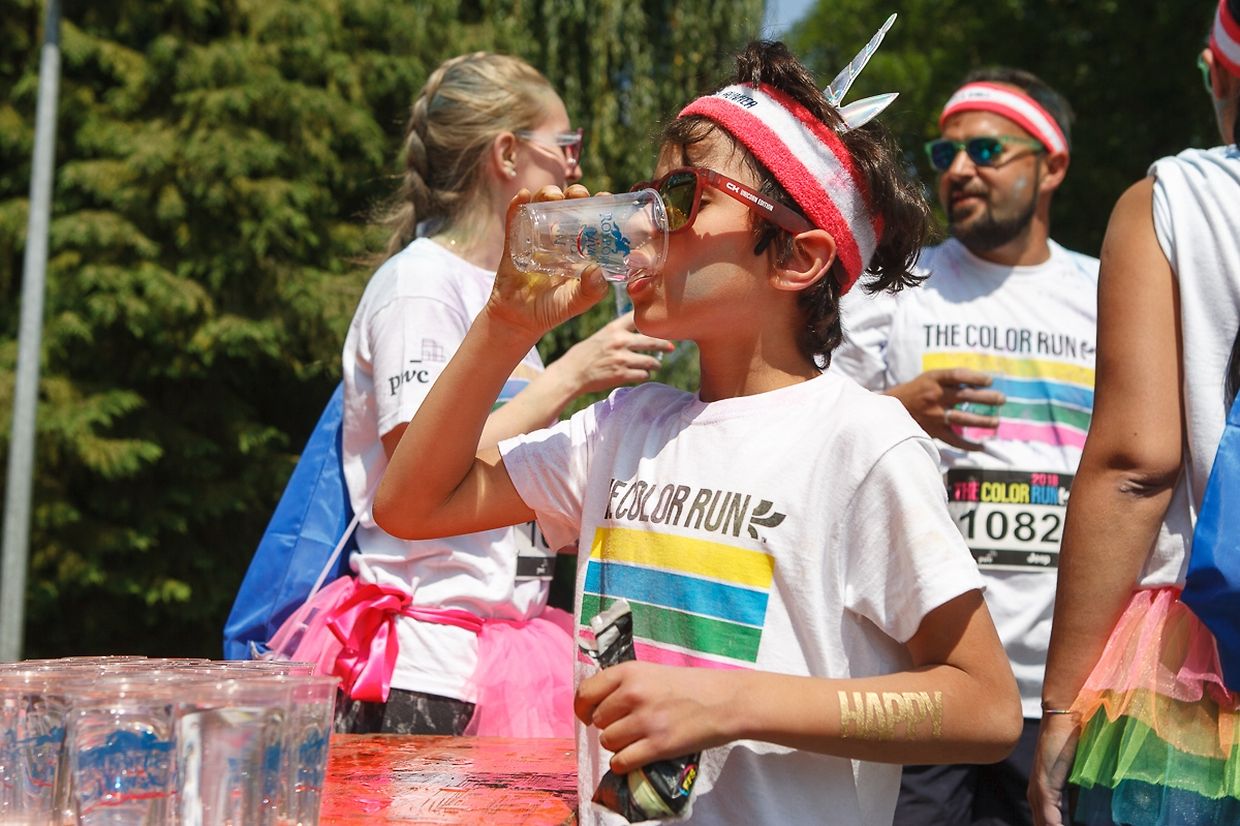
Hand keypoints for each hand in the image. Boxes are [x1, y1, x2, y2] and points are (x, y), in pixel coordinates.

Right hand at [487, 184, 608, 338]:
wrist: (519, 319)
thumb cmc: (552, 309)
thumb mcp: (576, 302)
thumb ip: (590, 291)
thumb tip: (597, 270)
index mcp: (578, 247)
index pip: (590, 220)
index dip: (598, 206)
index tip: (605, 198)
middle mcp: (558, 238)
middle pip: (567, 206)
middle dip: (574, 195)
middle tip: (579, 195)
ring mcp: (534, 237)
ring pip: (541, 206)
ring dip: (548, 195)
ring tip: (553, 197)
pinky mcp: (513, 241)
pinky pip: (514, 219)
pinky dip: (517, 206)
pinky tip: (522, 196)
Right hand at [550, 312, 674, 394]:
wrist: (571, 374)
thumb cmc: (584, 355)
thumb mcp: (599, 337)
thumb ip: (617, 333)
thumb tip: (636, 329)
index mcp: (613, 329)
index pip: (636, 318)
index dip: (650, 318)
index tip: (662, 320)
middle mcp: (619, 341)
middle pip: (651, 340)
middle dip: (664, 344)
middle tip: (671, 347)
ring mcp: (621, 359)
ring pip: (650, 361)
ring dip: (655, 364)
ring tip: (655, 365)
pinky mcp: (622, 375)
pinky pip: (642, 374)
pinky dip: (644, 375)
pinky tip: (642, 374)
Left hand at [575, 661, 736, 772]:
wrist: (725, 700)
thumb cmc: (691, 685)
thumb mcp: (652, 672)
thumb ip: (624, 684)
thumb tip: (596, 705)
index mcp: (629, 672)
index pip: (585, 692)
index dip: (583, 708)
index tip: (588, 716)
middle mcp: (633, 694)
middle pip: (598, 721)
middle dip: (609, 726)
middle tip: (628, 725)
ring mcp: (645, 721)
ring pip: (608, 742)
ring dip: (619, 745)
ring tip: (638, 739)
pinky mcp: (657, 746)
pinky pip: (621, 762)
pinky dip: (624, 763)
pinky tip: (636, 756)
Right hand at [886, 368, 1005, 450]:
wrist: (893, 408)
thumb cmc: (917, 390)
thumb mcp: (930, 377)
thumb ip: (951, 379)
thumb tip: (980, 383)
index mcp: (934, 380)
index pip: (957, 375)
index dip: (975, 377)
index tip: (990, 381)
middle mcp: (935, 396)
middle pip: (965, 396)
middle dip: (987, 398)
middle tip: (1001, 400)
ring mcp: (934, 415)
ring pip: (963, 419)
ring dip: (982, 421)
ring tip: (996, 422)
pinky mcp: (933, 431)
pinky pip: (954, 440)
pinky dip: (968, 445)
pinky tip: (981, 446)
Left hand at [1028, 713, 1079, 825]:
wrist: (1066, 717)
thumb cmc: (1075, 740)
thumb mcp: (1080, 773)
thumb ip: (1082, 789)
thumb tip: (1096, 802)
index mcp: (1044, 795)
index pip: (1048, 824)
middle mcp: (1037, 797)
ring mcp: (1039, 794)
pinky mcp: (1044, 789)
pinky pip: (1050, 820)